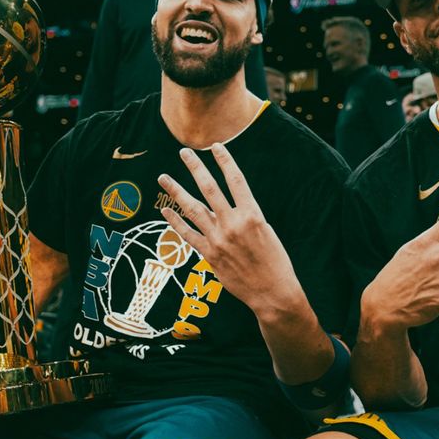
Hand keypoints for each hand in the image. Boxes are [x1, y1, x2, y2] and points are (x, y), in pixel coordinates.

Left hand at [158, 144, 300, 316]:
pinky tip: (165, 209)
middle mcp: (233, 224)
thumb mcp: (266, 231)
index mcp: (253, 215)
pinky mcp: (209, 255)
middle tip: (184, 152)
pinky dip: (175, 221)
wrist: (271, 292)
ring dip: (176, 190)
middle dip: (195, 168)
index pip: (236, 180)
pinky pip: (187, 235)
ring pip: (193, 209)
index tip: (215, 146)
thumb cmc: (274, 261)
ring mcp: (218, 239)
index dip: (225, 161)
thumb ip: (246, 216)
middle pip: (210, 189)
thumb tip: (228, 205)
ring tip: (163, 177)